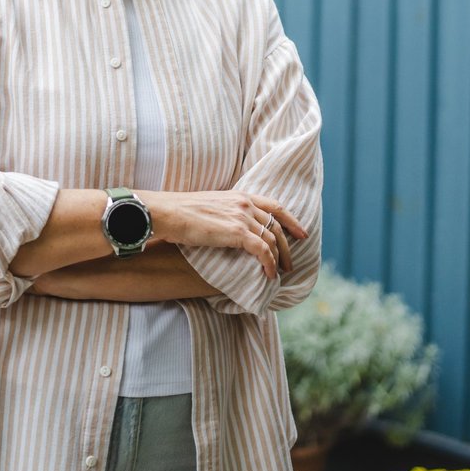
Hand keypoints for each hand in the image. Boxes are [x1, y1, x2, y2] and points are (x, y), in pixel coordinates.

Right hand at [142, 191, 306, 281]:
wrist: (168, 212)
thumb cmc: (181, 213)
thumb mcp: (211, 207)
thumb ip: (227, 215)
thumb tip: (232, 232)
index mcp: (239, 196)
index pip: (275, 206)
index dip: (291, 220)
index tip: (301, 233)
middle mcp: (244, 203)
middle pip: (276, 225)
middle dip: (287, 247)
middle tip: (290, 264)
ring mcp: (242, 216)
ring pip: (272, 239)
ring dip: (279, 259)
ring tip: (280, 273)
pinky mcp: (237, 231)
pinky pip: (262, 250)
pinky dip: (269, 263)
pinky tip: (268, 274)